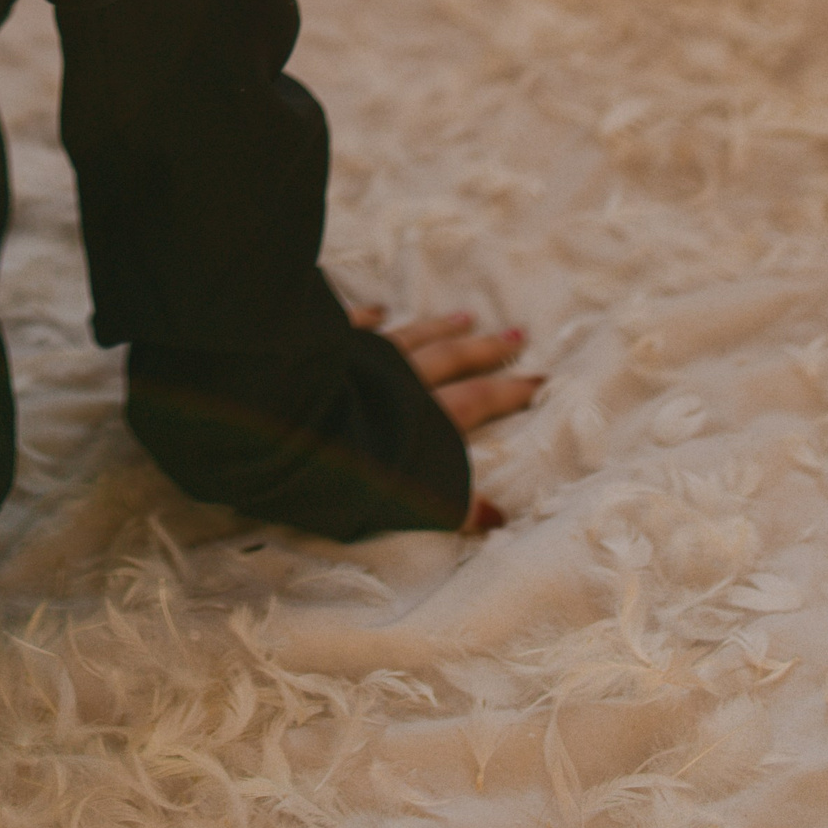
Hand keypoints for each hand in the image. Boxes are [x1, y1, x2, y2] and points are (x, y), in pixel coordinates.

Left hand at [351, 303, 543, 534]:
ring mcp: (364, 355)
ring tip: (463, 316)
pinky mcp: (329, 342)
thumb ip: (447, 504)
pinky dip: (370, 316)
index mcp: (421, 416)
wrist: (287, 417)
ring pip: (411, 337)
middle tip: (516, 334)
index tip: (539, 380)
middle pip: (451, 359)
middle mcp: (400, 378)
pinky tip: (380, 307)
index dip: (508, 392)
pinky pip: (355, 324)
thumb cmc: (340, 468)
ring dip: (438, 327)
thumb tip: (496, 520)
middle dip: (485, 349)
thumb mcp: (403, 500)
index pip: (475, 401)